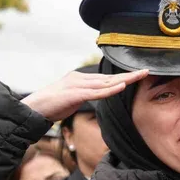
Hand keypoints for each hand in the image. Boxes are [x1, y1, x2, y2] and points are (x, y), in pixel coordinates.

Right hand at [21, 68, 148, 121]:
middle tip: (146, 71)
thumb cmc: (51, 106)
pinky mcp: (74, 94)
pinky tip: (121, 86)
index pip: (105, 78)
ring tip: (140, 76)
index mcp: (80, 79)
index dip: (122, 77)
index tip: (138, 75)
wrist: (33, 109)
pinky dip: (110, 89)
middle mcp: (80, 78)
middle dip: (129, 75)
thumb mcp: (71, 99)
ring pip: (105, 82)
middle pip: (109, 77)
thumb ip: (84, 96)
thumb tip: (95, 96)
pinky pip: (96, 92)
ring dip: (124, 79)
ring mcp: (77, 85)